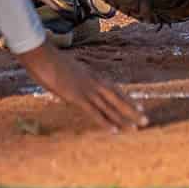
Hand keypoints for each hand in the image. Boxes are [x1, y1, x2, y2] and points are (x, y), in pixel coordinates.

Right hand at [15, 39, 147, 131]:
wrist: (42, 56)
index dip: (126, 98)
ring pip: (110, 107)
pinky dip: (105, 122)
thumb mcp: (67, 68)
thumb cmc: (50, 61)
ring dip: (124, 118)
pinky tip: (114, 131)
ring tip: (137, 128)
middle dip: (132, 110)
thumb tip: (74, 83)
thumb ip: (74, 76)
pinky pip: (94, 112)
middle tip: (146, 120)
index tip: (139, 106)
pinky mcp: (77, 97)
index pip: (114, 89)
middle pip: (117, 98)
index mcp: (92, 75)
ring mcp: (87, 90)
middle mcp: (94, 82)